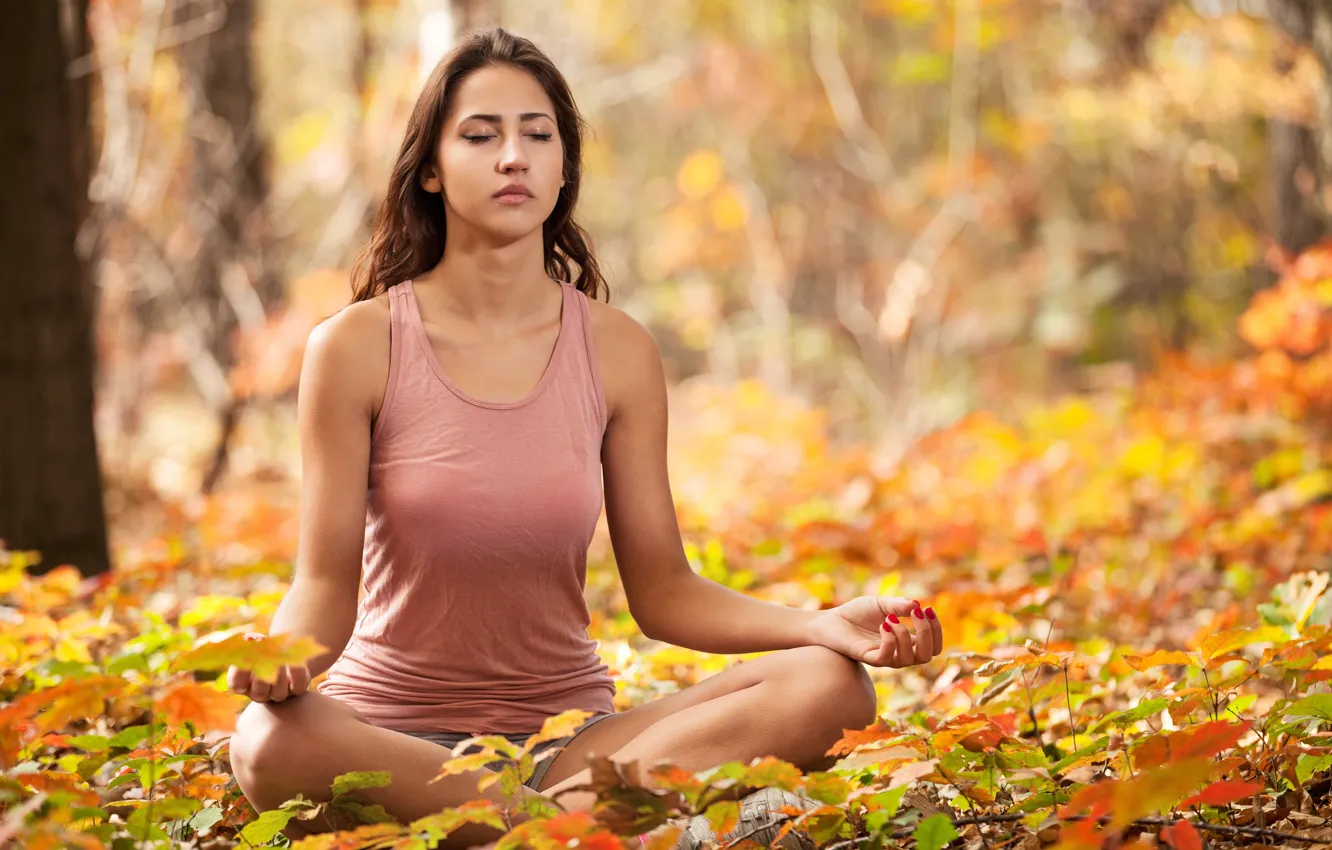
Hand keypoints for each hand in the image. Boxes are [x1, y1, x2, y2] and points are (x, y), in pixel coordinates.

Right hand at [225, 632, 310, 702]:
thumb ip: (251, 642)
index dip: (240, 672)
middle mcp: (260, 693)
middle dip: (263, 673)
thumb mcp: (257, 644)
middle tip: (266, 656)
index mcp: (244, 683)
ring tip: (282, 656)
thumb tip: (249, 639)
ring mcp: (278, 694)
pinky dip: (297, 672)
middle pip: (259, 691)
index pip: (237, 684)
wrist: (288, 653)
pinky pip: (298, 686)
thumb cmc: (265, 649)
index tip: (246, 655)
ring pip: (278, 692)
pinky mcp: (297, 689)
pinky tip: (296, 660)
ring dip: (281, 672)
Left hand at [808, 596, 943, 667]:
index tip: (928, 609)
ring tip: (890, 618)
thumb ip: (898, 605)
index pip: (933, 646)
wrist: (830, 620)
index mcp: (906, 641)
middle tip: (917, 614)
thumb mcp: (881, 604)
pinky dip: (890, 640)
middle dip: (928, 633)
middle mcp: (898, 653)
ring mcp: (884, 657)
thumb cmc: (856, 613)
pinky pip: (887, 658)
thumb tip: (918, 605)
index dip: (937, 630)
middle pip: (928, 656)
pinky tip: (883, 624)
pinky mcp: (869, 658)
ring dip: (905, 634)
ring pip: (910, 658)